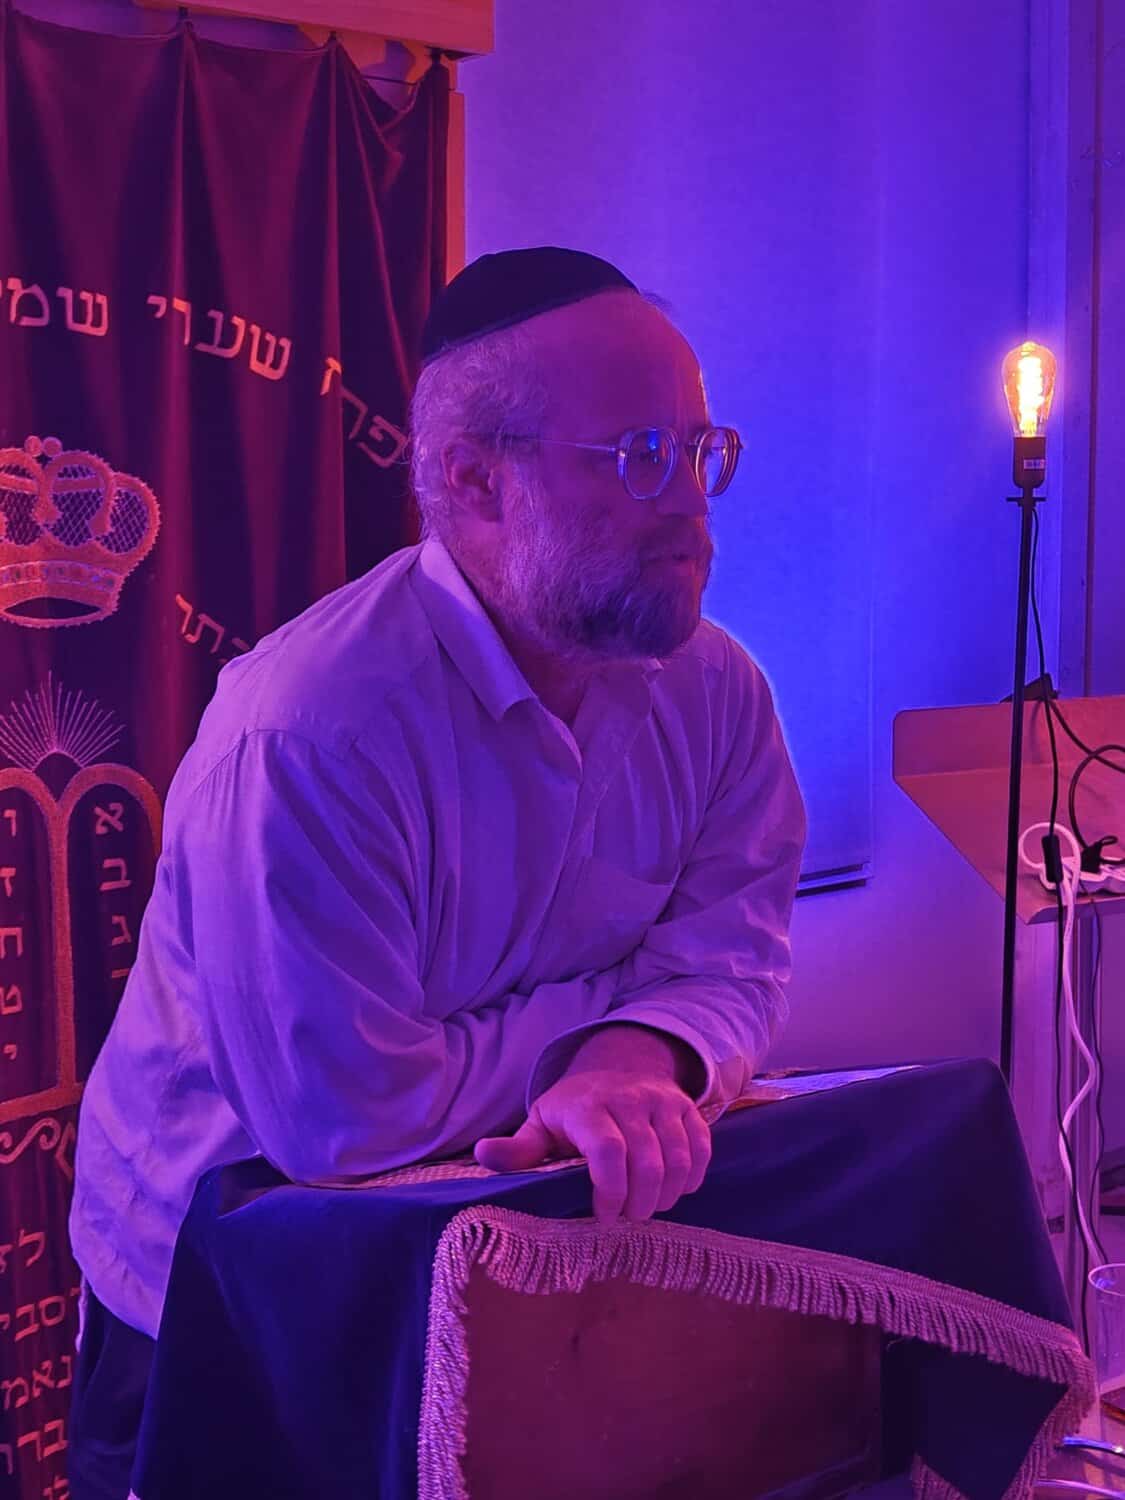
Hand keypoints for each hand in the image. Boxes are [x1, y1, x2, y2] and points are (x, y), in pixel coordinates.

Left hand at [474, 1025, 711, 1223]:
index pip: (608, 1150)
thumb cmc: (572, 1110)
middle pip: (647, 1160)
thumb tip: (483, 1154)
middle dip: (640, 1202)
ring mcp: (661, 1100)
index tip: (603, 1216)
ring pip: (678, 1157)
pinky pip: (702, 1147)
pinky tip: (675, 1191)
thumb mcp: (541, 1124)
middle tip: (629, 1217)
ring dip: (667, 1195)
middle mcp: (629, 1098)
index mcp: (588, 1106)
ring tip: (649, 1208)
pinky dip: (693, 1177)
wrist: (616, 1065)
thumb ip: (518, 1147)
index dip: (610, 1191)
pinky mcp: (686, 1106)